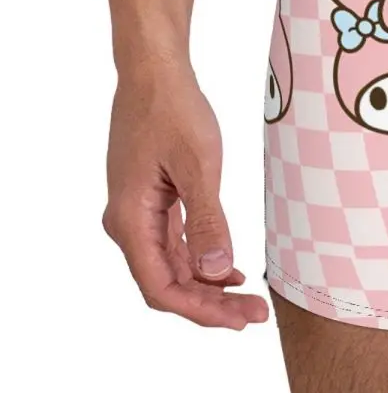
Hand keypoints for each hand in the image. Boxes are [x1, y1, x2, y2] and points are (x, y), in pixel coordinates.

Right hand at [102, 59, 268, 329]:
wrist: (154, 72)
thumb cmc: (174, 110)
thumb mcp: (199, 165)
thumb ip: (207, 221)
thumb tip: (215, 272)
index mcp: (131, 220)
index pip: (161, 287)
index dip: (200, 311)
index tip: (239, 320)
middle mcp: (127, 223)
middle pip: (167, 283)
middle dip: (210, 305)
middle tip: (255, 315)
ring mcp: (137, 213)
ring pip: (171, 267)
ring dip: (208, 287)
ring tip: (249, 300)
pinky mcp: (150, 201)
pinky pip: (173, 245)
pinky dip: (201, 261)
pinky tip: (228, 272)